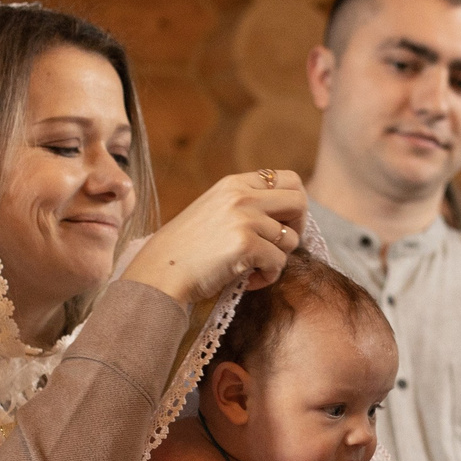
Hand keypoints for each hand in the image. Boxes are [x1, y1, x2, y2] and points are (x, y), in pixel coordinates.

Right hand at [122, 169, 306, 305]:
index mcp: (234, 183)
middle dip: (297, 228)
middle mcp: (241, 195)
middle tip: (279, 248)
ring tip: (253, 269)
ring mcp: (244, 219)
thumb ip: (246, 204)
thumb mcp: (215, 211)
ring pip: (291, 239)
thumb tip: (287, 215)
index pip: (289, 179)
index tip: (282, 225)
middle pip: (299, 201)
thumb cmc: (187, 250)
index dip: (294, 205)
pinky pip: (279, 263)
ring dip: (277, 260)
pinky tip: (247, 281)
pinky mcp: (245, 245)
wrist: (160, 273)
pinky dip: (268, 277)